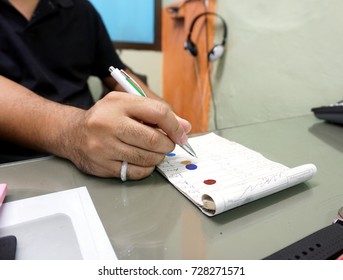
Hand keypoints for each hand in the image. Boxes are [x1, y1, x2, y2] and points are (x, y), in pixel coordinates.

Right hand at [65, 92, 190, 179]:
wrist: (72, 133)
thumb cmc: (106, 117)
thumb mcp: (127, 105)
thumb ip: (156, 114)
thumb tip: (185, 128)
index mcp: (119, 103)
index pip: (158, 113)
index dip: (175, 126)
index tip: (182, 136)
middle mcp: (109, 124)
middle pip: (154, 140)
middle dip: (168, 145)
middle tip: (167, 145)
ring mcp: (104, 146)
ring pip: (147, 158)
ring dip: (158, 157)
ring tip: (153, 152)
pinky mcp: (102, 165)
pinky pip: (136, 172)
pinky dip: (146, 168)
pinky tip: (143, 161)